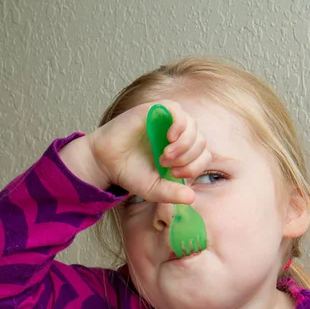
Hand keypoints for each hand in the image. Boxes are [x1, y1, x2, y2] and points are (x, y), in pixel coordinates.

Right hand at [60, 100, 210, 203]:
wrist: (106, 162)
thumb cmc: (131, 173)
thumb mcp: (154, 189)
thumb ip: (172, 194)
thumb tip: (192, 198)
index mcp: (182, 153)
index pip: (203, 156)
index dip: (195, 167)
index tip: (176, 174)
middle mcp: (177, 136)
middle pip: (200, 141)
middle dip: (188, 158)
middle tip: (167, 165)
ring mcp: (167, 121)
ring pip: (192, 126)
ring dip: (184, 144)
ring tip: (165, 156)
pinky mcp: (155, 110)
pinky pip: (177, 110)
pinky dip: (179, 124)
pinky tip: (169, 138)